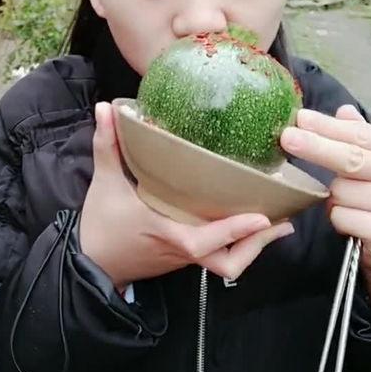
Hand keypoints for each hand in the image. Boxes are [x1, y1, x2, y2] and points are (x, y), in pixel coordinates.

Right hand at [79, 102, 293, 290]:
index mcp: (168, 234)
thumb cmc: (100, 225)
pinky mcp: (184, 259)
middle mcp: (182, 251)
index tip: (263, 217)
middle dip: (256, 246)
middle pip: (229, 263)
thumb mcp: (104, 182)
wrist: (90, 263)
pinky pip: (219, 257)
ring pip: (228, 264)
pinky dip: (238, 243)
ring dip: (252, 246)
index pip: (205, 242)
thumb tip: (107, 107)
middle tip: (280, 221)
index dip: (234, 231)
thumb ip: (107, 144)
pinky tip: (250, 223)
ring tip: (277, 223)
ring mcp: (185, 259)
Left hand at [280, 104, 370, 307]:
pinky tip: (350, 220)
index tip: (302, 118)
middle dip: (317, 148)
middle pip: (352, 159)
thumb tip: (344, 111)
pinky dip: (340, 218)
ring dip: (334, 197)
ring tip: (347, 202)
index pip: (362, 137)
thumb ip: (363, 142)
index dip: (330, 127)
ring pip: (343, 192)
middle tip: (288, 137)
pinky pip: (345, 218)